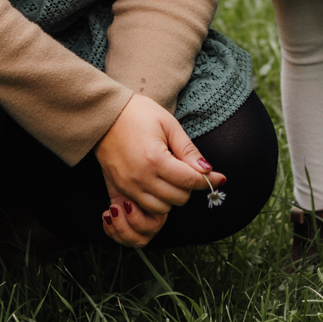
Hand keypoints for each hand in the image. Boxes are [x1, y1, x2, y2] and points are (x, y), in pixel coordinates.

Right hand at [93, 93, 225, 247]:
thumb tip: (207, 170)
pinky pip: (144, 208)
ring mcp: (128, 187)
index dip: (208, 179)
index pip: (189, 181)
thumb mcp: (168, 124)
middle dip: (189, 186)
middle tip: (189, 170)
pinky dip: (157, 201)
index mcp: (155, 159)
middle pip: (178, 198)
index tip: (219, 177)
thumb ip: (188, 150)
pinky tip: (159, 185)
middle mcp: (141, 178)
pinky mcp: (119, 190)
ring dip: (173, 196)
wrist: (103, 115)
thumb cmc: (137, 113)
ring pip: (163, 208)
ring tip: (173, 176)